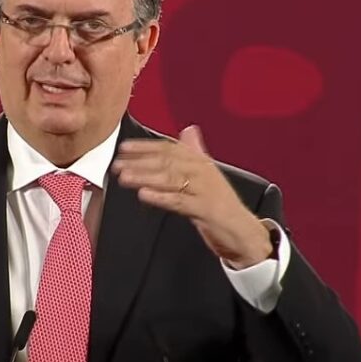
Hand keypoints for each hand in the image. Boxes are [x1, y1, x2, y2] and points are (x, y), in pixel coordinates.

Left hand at [112, 125, 272, 268]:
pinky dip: (160, 197)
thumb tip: (189, 130)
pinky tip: (144, 195)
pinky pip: (179, 200)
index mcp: (201, 161)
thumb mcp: (208, 175)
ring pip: (170, 178)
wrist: (244, 231)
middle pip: (167, 161)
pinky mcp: (206, 209)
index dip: (145, 146)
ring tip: (125, 177)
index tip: (124, 148)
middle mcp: (203, 171)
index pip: (170, 147)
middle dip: (139, 161)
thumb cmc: (221, 204)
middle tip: (117, 163)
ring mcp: (205, 189)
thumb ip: (196, 152)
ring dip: (145, 176)